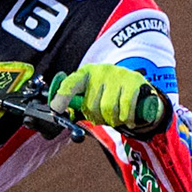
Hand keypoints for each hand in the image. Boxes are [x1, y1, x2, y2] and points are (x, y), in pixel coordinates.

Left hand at [47, 64, 166, 132]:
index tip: (56, 110)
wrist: (136, 82)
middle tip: (102, 117)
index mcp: (85, 73)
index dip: (62, 98)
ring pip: (108, 109)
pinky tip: (128, 120)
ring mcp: (117, 75)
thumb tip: (59, 115)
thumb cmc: (107, 92)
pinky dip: (126, 119)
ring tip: (116, 118)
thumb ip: (77, 103)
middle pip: (91, 105)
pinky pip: (126, 109)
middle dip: (96, 117)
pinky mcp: (133, 82)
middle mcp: (100, 71)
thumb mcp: (91, 92)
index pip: (70, 84)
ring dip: (112, 120)